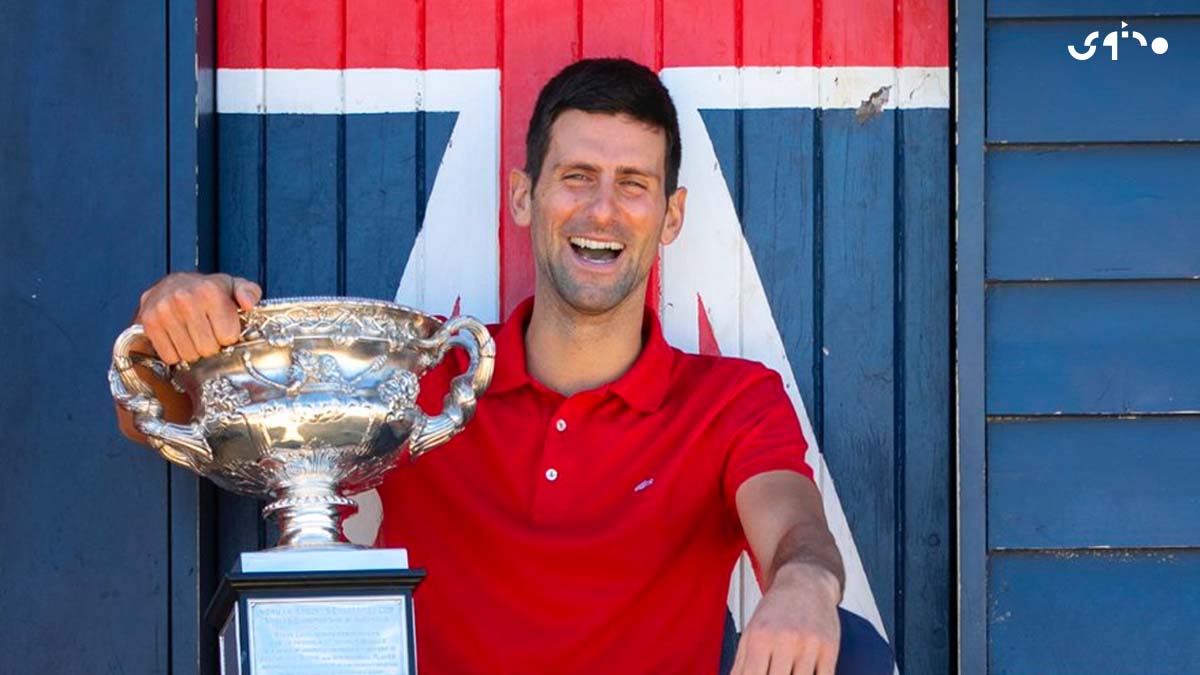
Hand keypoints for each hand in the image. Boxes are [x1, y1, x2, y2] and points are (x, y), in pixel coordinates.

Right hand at [136, 272, 261, 363]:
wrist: (172, 284)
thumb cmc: (207, 290)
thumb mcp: (233, 286)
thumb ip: (249, 292)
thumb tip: (249, 304)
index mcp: (210, 290)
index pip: (228, 336)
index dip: (228, 337)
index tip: (224, 329)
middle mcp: (185, 298)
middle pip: (208, 348)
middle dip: (212, 345)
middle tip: (208, 333)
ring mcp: (164, 310)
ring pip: (189, 355)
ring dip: (194, 351)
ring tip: (194, 335)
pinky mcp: (149, 322)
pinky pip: (169, 356)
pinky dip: (176, 354)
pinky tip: (179, 339)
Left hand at [731, 562, 841, 674]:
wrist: (806, 583)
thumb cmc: (777, 609)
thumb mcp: (751, 632)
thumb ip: (740, 663)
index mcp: (760, 638)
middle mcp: (785, 640)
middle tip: (774, 673)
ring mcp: (809, 645)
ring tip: (789, 671)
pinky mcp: (829, 649)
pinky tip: (806, 674)